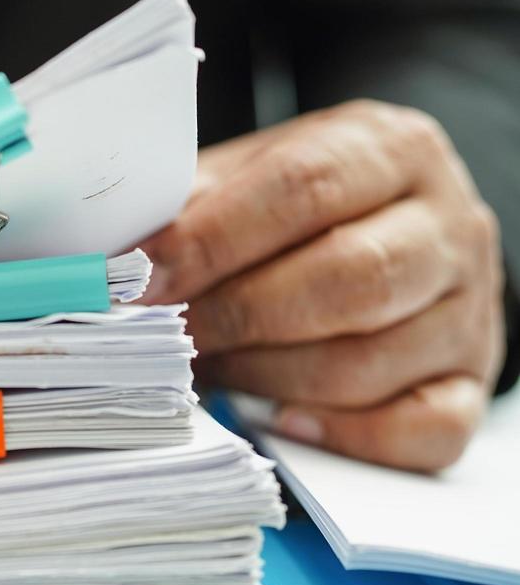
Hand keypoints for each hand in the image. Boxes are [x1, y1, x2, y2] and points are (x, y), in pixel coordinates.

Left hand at [142, 100, 504, 470]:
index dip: (212, 239)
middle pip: (346, 279)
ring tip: (207, 368)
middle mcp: (449, 223)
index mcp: (390, 149)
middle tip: (167, 335)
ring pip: (369, 361)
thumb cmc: (298, 203)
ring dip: (267, 376)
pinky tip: (281, 419)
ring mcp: (470, 308)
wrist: (397, 223)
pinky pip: (423, 430)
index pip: (301, 188)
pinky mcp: (471, 380)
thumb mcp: (250, 172)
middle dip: (237, 315)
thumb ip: (192, 206)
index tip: (141, 278)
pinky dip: (345, 435)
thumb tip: (112, 259)